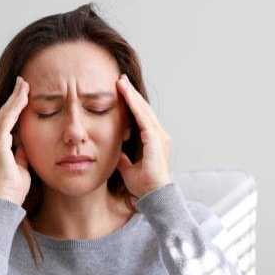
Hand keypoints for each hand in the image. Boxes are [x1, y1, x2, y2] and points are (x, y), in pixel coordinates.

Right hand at [0, 76, 30, 203]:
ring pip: (5, 115)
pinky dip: (14, 109)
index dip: (14, 107)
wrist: (7, 199)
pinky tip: (23, 98)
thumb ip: (21, 153)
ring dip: (15, 99)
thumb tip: (24, 143)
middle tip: (23, 82)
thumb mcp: (21, 165)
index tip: (23, 94)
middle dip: (14, 97)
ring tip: (24, 85)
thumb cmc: (14, 187)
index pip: (6, 121)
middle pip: (4, 114)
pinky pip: (6, 122)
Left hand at [116, 74, 171, 197]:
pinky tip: (127, 95)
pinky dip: (135, 106)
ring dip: (132, 95)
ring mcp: (159, 137)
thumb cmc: (144, 185)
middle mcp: (159, 135)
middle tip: (120, 79)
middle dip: (131, 94)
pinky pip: (143, 119)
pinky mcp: (155, 140)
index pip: (141, 117)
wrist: (153, 196)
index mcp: (153, 140)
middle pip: (143, 109)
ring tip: (121, 82)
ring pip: (144, 110)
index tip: (121, 91)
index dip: (131, 103)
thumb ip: (124, 158)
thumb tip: (116, 153)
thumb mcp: (128, 168)